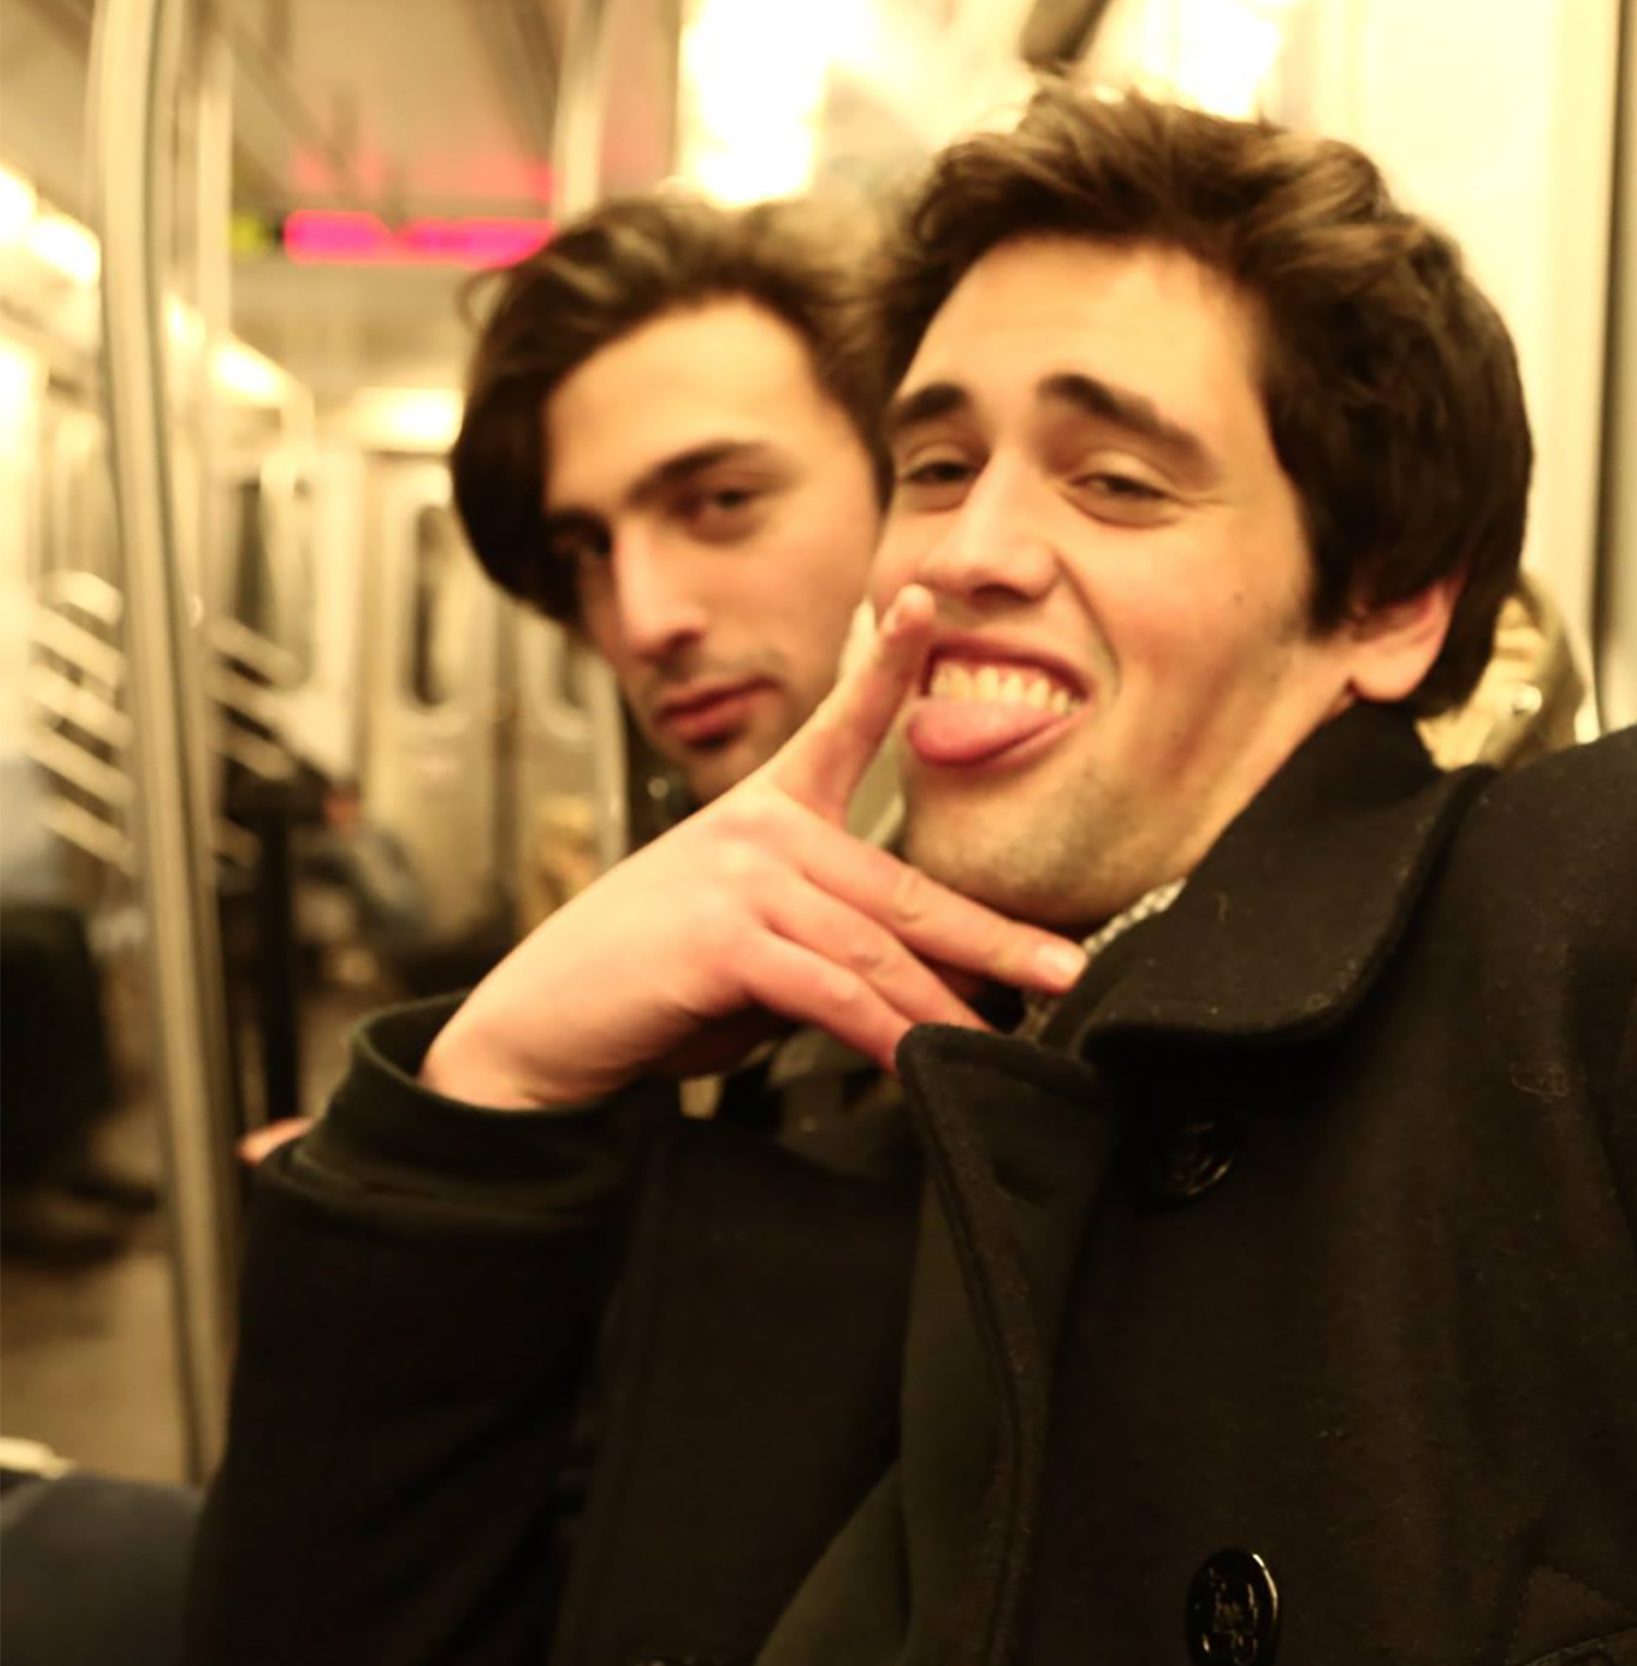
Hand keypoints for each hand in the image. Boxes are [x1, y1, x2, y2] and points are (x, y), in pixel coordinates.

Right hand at [421, 588, 1086, 1108]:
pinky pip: (834, 993)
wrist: (543, 1026)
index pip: (837, 726)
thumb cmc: (647, 985)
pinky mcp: (726, 938)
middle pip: (902, 888)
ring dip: (948, 1007)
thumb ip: (826, 945)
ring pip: (878, 949)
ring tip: (1005, 1038)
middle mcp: (759, 829)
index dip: (887, 665)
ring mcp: (742, 877)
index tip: (923, 601)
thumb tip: (922, 990)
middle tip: (1063, 964)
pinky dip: (886, 1038)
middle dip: (993, 937)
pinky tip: (919, 1064)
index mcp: (764, 811)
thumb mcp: (750, 946)